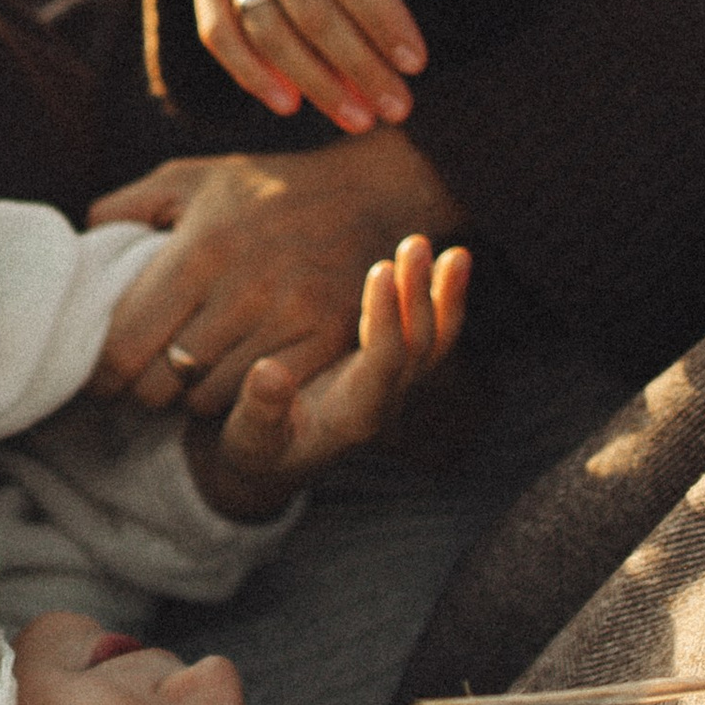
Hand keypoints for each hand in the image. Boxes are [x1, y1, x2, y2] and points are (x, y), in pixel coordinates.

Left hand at [91, 127, 468, 413]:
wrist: (368, 194)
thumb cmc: (266, 190)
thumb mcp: (192, 179)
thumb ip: (128, 206)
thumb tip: (82, 239)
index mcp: (198, 250)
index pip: (124, 346)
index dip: (101, 373)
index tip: (99, 375)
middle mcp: (241, 288)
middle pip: (159, 383)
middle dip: (140, 387)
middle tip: (141, 377)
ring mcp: (287, 318)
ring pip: (204, 398)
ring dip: (187, 394)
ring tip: (188, 371)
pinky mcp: (325, 340)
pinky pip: (257, 396)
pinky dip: (234, 395)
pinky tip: (230, 372)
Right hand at [185, 235, 471, 521]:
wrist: (273, 460)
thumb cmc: (256, 447)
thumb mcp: (248, 438)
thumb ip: (260, 410)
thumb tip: (269, 373)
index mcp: (355, 416)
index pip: (384, 364)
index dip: (386, 318)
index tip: (381, 270)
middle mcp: (386, 400)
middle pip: (419, 347)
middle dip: (419, 295)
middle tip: (416, 244)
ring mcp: (395, 384)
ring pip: (435, 340)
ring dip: (443, 295)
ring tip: (456, 252)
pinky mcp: (393, 367)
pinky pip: (431, 334)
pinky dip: (445, 299)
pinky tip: (451, 260)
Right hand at [186, 0, 452, 133]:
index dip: (381, 20)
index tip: (417, 62)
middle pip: (304, 6)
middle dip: (355, 66)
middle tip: (397, 107)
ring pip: (260, 26)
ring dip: (310, 80)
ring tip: (357, 117)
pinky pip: (216, 28)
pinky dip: (248, 72)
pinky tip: (289, 104)